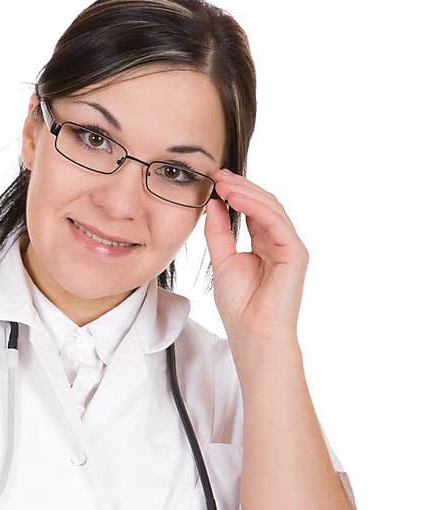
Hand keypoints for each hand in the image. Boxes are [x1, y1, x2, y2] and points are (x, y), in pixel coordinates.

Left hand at [204, 169, 308, 345]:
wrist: (254, 336)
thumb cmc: (240, 309)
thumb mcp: (222, 263)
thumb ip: (218, 234)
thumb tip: (214, 204)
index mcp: (264, 245)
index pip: (251, 211)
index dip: (234, 193)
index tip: (214, 180)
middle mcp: (279, 242)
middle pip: (263, 204)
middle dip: (240, 187)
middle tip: (218, 173)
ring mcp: (289, 247)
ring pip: (270, 208)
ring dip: (246, 192)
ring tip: (224, 182)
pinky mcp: (295, 253)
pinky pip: (275, 221)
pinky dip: (255, 207)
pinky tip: (236, 198)